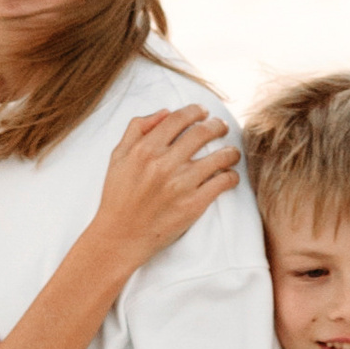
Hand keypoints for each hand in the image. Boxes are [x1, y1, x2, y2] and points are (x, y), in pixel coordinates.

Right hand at [94, 105, 237, 267]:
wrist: (120, 237)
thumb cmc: (118, 196)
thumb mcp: (118, 157)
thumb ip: (137, 129)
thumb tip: (165, 112)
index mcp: (145, 149)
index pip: (178, 118)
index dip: (195, 111)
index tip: (203, 113)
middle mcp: (164, 163)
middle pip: (203, 132)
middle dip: (218, 125)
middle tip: (222, 127)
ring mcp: (181, 184)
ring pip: (220, 156)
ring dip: (231, 151)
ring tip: (231, 153)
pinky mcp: (194, 204)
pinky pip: (223, 182)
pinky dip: (232, 176)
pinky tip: (229, 176)